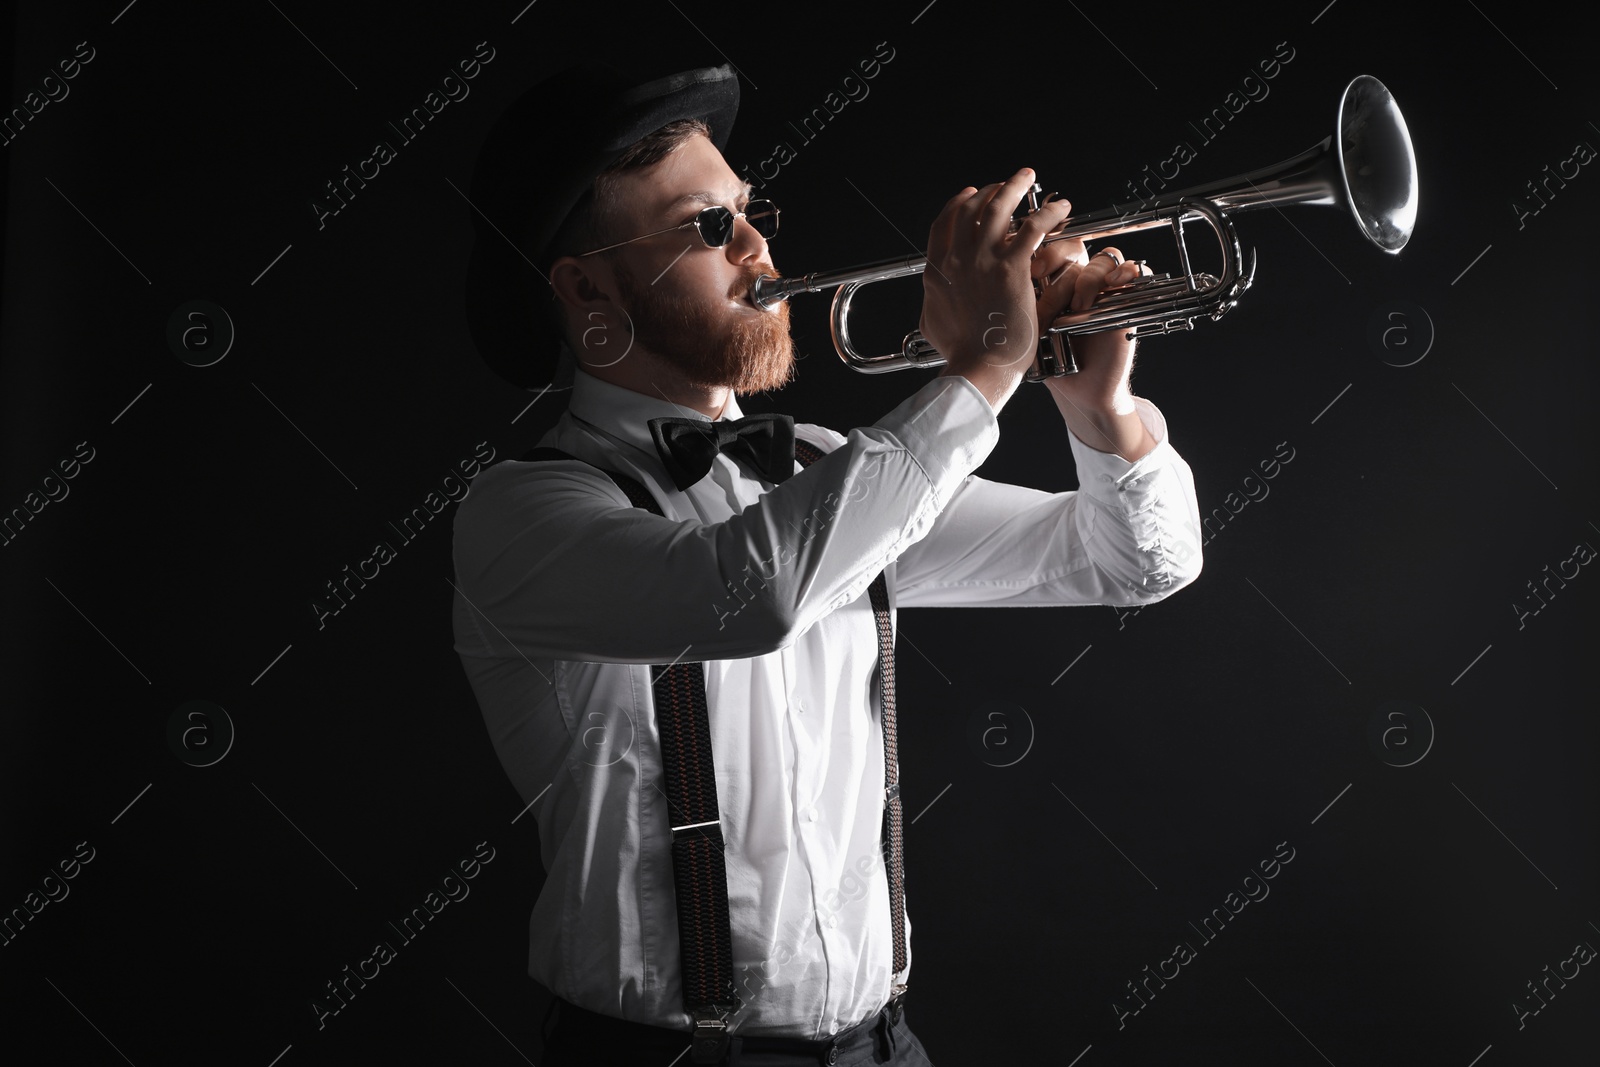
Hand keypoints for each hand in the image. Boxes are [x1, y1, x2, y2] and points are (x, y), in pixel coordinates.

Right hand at [921, 168, 1072, 410]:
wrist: (979, 367)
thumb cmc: (961, 354)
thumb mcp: (933, 325)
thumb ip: (932, 304)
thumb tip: (930, 301)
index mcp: (937, 271)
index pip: (943, 224)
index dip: (958, 204)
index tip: (971, 195)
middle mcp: (956, 259)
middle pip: (970, 208)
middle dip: (988, 190)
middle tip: (1005, 185)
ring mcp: (982, 261)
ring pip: (999, 208)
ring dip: (1015, 187)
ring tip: (1028, 178)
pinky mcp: (1011, 267)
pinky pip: (1033, 227)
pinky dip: (1049, 213)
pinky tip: (1062, 210)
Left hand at [1034, 244, 1150, 412]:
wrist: (1077, 388)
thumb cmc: (1051, 361)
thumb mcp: (1029, 327)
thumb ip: (1020, 302)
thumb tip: (1003, 278)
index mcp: (1052, 282)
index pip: (1050, 248)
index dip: (1042, 250)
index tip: (1031, 270)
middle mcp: (1079, 282)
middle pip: (1074, 248)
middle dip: (1057, 258)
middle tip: (1043, 278)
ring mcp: (1104, 290)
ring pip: (1102, 260)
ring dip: (1088, 278)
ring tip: (1079, 305)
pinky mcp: (1126, 302)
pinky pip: (1135, 272)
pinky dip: (1127, 270)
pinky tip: (1114, 282)